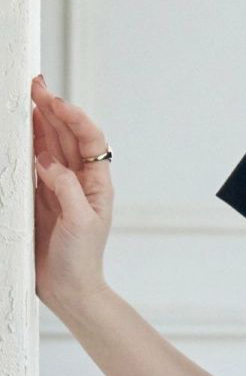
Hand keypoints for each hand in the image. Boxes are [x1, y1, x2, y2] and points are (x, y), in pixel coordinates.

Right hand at [30, 75, 112, 309]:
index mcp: (96, 184)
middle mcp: (79, 181)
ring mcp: (58, 188)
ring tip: (26, 98)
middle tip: (34, 85)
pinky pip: (32, 165)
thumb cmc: (82, 260)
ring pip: (48, 146)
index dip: (74, 118)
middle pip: (67, 136)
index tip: (55, 102)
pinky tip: (19, 130)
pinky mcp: (39, 198)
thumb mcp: (81, 222)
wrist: (69, 289)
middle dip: (52, 109)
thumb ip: (66, 189)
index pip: (90, 141)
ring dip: (38, 121)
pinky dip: (25, 146)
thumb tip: (49, 161)